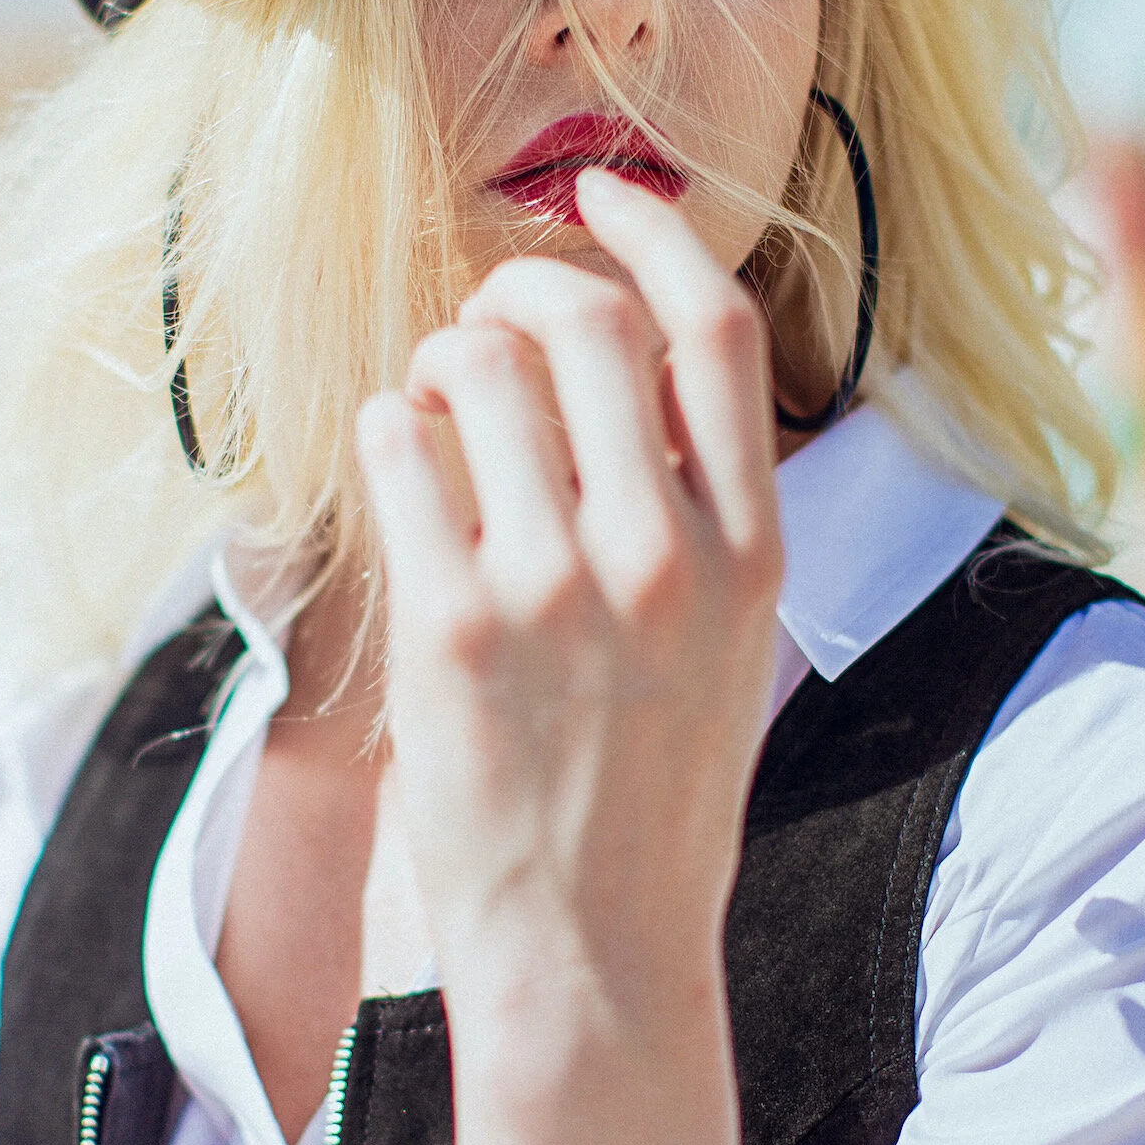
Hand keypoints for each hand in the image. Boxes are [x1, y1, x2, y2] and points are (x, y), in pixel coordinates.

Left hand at [357, 166, 782, 1034]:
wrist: (594, 952)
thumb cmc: (653, 796)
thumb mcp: (732, 647)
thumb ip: (697, 512)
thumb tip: (620, 366)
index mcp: (754, 551)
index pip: (718, 330)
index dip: (655, 233)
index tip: (606, 192)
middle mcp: (665, 555)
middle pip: (588, 325)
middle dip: (521, 288)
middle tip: (489, 319)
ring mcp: (556, 589)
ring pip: (480, 371)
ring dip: (446, 356)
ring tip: (439, 403)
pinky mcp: (452, 628)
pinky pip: (400, 447)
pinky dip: (391, 425)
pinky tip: (400, 460)